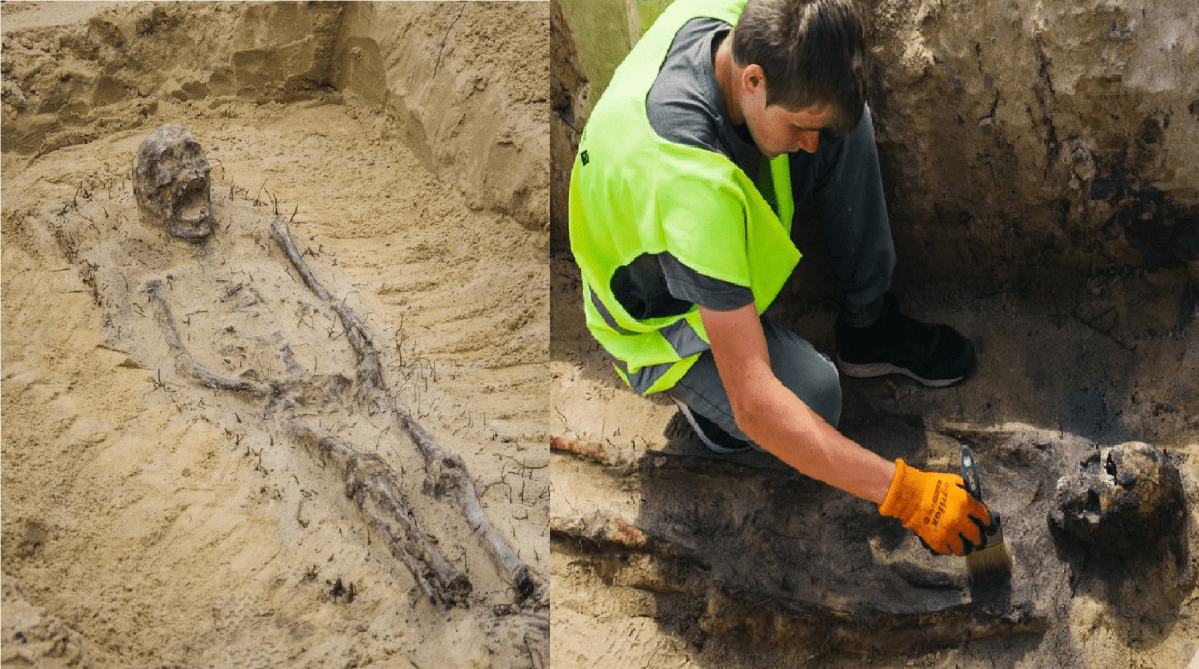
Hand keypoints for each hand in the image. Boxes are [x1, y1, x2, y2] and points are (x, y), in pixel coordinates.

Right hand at [878, 459, 992, 554]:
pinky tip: (946, 542)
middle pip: (977, 538)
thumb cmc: (928, 485)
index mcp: (966, 504)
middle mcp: (960, 520)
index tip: (988, 528)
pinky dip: (947, 548)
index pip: (986, 519)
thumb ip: (966, 492)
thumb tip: (973, 500)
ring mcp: (948, 532)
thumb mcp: (952, 481)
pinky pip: (947, 551)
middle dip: (979, 540)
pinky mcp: (936, 541)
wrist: (907, 494)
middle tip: (977, 541)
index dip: (989, 524)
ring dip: (963, 547)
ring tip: (961, 545)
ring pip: (963, 549)